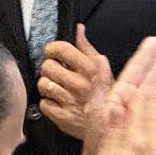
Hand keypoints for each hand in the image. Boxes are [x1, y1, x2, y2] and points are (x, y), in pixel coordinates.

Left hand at [38, 25, 103, 139]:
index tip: (53, 53)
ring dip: (48, 86)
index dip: (52, 49)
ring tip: (58, 88)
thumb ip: (86, 47)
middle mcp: (79, 83)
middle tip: (58, 73)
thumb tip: (78, 28)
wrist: (112, 125)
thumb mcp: (102, 66)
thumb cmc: (106, 94)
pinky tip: (59, 102)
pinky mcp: (62, 117)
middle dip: (50, 68)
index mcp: (90, 68)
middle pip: (47, 66)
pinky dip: (49, 103)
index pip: (60, 49)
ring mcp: (70, 101)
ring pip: (43, 84)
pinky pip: (43, 104)